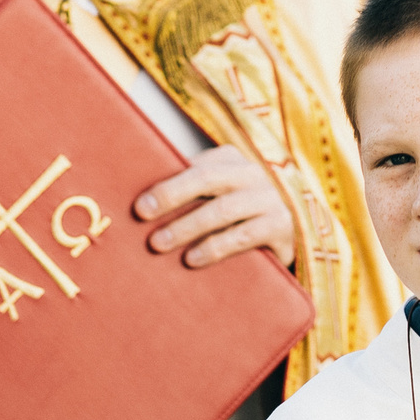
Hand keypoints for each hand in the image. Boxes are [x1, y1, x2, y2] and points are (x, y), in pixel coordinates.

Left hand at [134, 144, 296, 269]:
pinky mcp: (282, 226)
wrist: (280, 241)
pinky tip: (192, 259)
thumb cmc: (230, 220)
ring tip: (159, 243)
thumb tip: (137, 206)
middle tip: (143, 217)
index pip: (195, 167)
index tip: (138, 207)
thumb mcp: (211, 200)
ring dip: (187, 226)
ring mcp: (270, 198)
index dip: (166, 185)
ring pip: (224, 208)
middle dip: (172, 196)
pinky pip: (245, 235)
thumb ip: (185, 195)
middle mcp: (253, 173)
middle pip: (208, 179)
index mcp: (231, 160)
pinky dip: (215, 247)